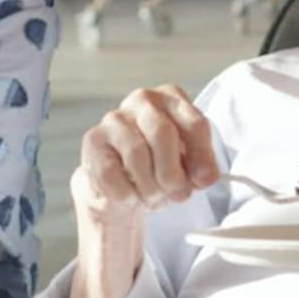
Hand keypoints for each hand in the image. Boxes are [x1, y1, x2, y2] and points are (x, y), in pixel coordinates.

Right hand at [71, 85, 218, 225]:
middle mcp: (143, 100)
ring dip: (150, 187)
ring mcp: (114, 118)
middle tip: (179, 195)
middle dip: (173, 173)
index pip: (194, 124)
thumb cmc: (161, 166)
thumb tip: (205, 177)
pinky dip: (126, 193)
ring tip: (154, 198)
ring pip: (136, 155)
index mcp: (173, 99)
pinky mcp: (93, 140)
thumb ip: (200, 167)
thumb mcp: (189, 164)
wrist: (123, 183)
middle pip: (162, 134)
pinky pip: (111, 172)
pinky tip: (131, 197)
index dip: (202, 156)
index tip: (204, 180)